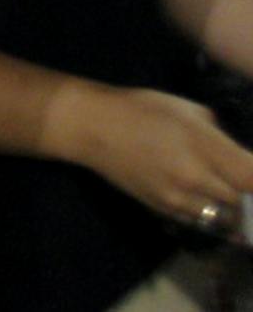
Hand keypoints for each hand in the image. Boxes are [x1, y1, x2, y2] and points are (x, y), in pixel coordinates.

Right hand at [56, 84, 252, 228]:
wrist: (91, 128)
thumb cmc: (140, 108)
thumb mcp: (186, 108)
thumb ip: (217, 133)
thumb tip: (236, 151)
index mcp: (204, 146)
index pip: (252, 178)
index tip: (250, 170)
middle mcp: (195, 179)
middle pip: (243, 201)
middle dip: (245, 191)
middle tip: (238, 178)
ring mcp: (179, 199)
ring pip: (224, 217)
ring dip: (229, 206)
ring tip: (224, 191)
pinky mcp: (163, 210)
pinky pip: (200, 220)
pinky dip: (208, 213)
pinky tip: (203, 198)